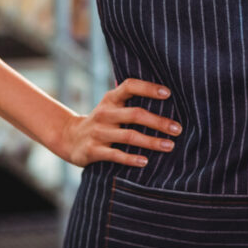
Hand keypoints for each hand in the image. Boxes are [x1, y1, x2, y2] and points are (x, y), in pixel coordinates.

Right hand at [57, 78, 181, 167]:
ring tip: (170, 146)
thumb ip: (130, 100)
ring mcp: (98, 132)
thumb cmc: (102, 120)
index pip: (129, 86)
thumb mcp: (111, 105)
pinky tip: (145, 161)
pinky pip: (115, 154)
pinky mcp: (93, 150)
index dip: (148, 88)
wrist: (69, 138)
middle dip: (158, 122)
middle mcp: (104, 113)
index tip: (168, 93)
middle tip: (178, 129)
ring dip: (151, 142)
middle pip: (134, 114)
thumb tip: (165, 93)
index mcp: (111, 99)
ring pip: (128, 136)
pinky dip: (131, 158)